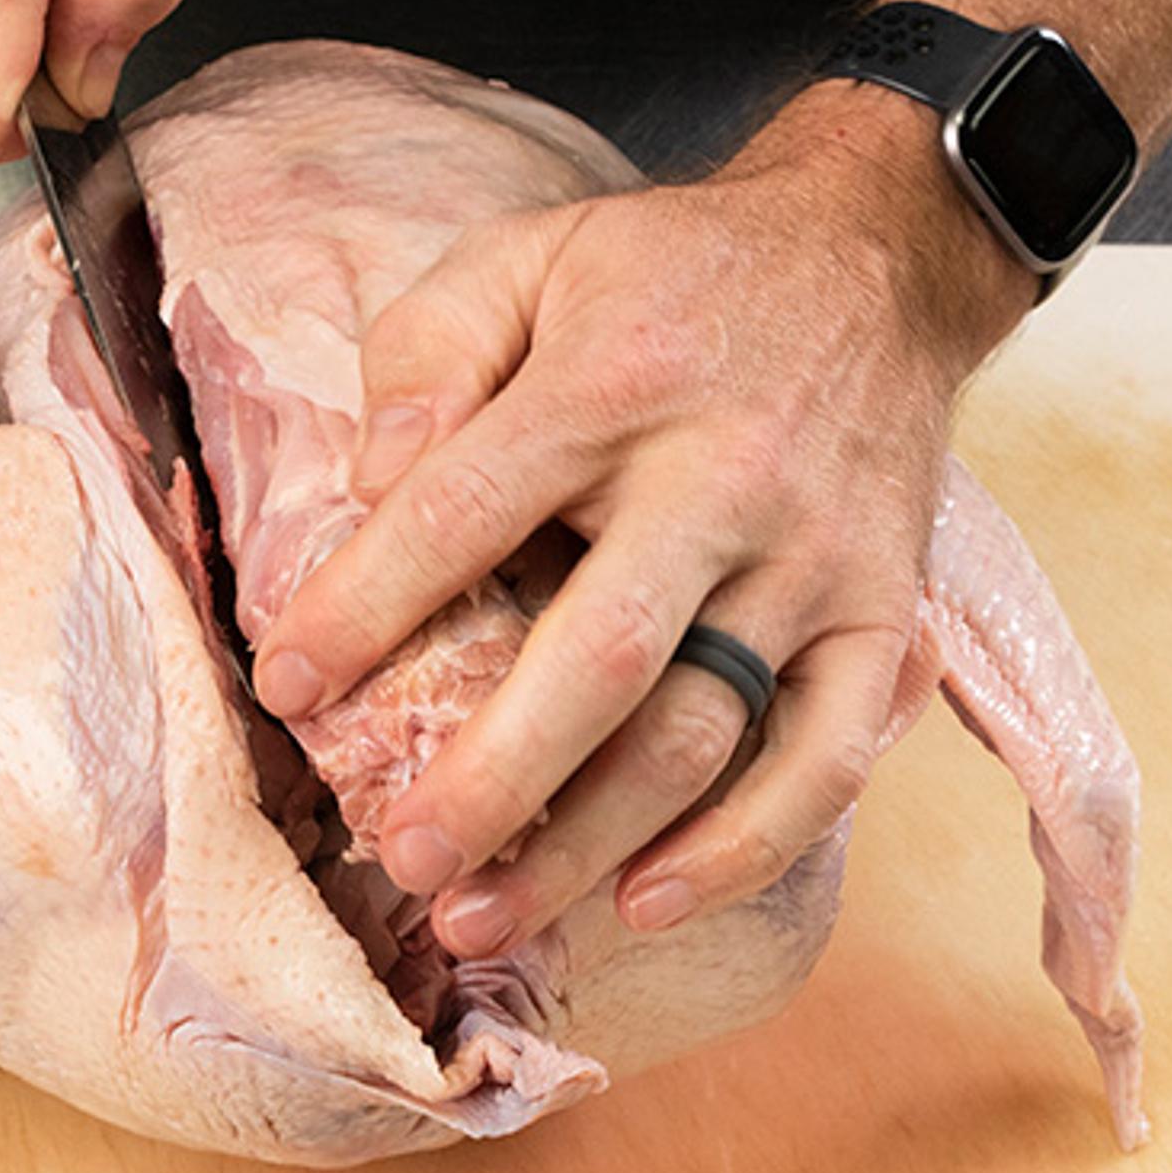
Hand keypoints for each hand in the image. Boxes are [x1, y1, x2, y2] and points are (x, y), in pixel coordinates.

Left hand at [251, 81, 1037, 955]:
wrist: (874, 260)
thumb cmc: (667, 279)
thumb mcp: (531, 254)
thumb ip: (430, 348)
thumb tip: (372, 477)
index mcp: (611, 383)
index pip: (466, 511)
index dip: (365, 607)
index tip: (287, 688)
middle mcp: (722, 478)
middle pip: (599, 657)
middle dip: (491, 778)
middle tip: (400, 860)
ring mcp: (813, 561)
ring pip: (703, 734)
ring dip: (589, 845)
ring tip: (482, 918)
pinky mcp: (884, 617)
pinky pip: (827, 760)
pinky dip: (745, 849)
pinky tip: (645, 902)